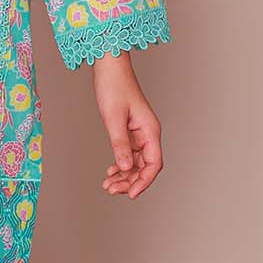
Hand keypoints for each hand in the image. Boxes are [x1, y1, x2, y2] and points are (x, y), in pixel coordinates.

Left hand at [91, 51, 163, 199]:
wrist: (109, 68)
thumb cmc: (114, 87)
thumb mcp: (114, 117)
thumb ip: (120, 144)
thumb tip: (126, 167)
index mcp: (150, 131)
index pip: (154, 164)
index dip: (144, 181)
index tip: (131, 194)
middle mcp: (147, 134)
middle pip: (145, 167)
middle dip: (130, 181)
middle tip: (112, 190)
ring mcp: (139, 133)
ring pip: (136, 162)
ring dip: (124, 175)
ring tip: (108, 185)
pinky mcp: (129, 131)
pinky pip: (129, 154)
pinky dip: (120, 164)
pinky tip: (111, 172)